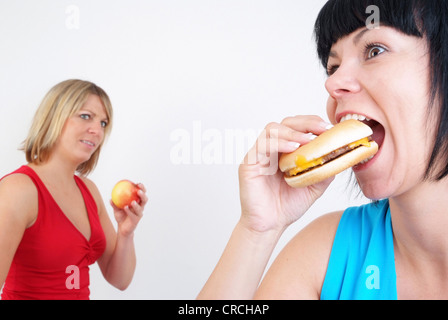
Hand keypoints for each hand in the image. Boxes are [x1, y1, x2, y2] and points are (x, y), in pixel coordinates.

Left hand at [110, 183, 147, 236]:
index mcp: (137, 202)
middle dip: (143, 194)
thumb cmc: (121, 216)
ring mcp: (139, 214)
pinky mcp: (136, 220)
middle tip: (138, 191)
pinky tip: (125, 207)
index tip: (138, 183)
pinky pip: (133, 214)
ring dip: (137, 205)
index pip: (142, 193)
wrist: (122, 228)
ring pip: (140, 208)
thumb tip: (110, 198)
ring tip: (132, 202)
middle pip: (145, 199)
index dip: (142, 188)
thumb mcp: (116, 209)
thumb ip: (115, 204)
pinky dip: (129, 211)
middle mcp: (140, 207)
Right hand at [238, 115, 333, 232]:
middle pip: (286, 123)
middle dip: (306, 123)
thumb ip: (324, 169)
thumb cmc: (288, 205)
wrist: (271, 225)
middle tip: (322, 129)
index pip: (298, 127)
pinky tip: (292, 148)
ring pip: (272, 129)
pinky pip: (262, 145)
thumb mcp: (314, 185)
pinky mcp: (249, 163)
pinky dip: (278, 143)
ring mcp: (259, 154)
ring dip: (292, 132)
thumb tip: (339, 155)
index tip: (329, 129)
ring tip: (307, 140)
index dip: (312, 123)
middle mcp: (271, 148)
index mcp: (285, 151)